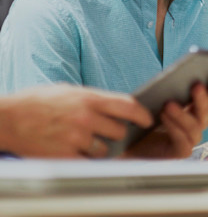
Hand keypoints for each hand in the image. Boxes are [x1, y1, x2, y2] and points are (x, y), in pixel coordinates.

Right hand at [0, 84, 152, 157]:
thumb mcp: (68, 92)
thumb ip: (93, 99)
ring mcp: (76, 137)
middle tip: (107, 133)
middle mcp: (86, 117)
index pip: (129, 106)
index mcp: (89, 98)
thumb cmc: (36, 102)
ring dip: (100, 149)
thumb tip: (116, 106)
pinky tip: (77, 153)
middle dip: (117, 134)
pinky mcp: (64, 155)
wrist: (7, 118)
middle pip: (119, 131)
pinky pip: (88, 163)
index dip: (142, 115)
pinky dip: (85, 161)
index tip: (148, 120)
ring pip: (105, 149)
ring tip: (84, 142)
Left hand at [128, 76, 207, 158]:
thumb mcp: (153, 100)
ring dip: (183, 114)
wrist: (121, 144)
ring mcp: (188, 141)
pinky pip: (183, 143)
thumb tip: (179, 77)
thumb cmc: (138, 119)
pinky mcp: (178, 154)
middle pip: (206, 113)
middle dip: (202, 100)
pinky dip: (175, 128)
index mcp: (193, 110)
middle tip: (195, 85)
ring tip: (168, 104)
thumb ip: (168, 91)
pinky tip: (164, 117)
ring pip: (195, 128)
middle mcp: (194, 125)